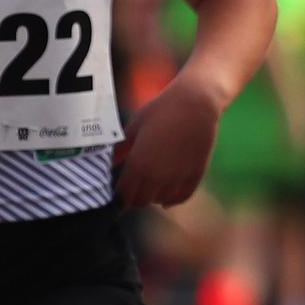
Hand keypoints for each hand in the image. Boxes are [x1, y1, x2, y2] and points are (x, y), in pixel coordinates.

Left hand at [114, 76, 220, 208]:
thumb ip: (119, 149)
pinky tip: (166, 198)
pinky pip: (181, 197)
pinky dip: (172, 200)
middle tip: (133, 189)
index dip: (119, 195)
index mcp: (139, 164)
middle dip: (134, 197)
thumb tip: (108, 165)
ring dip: (153, 197)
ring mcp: (178, 177)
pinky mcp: (195, 175)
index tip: (118, 192)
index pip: (124, 194)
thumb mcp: (134, 127)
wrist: (196, 104)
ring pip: (160, 201)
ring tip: (149, 186)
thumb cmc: (161, 111)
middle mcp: (158, 176)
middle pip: (141, 201)